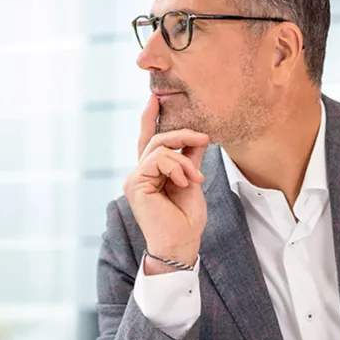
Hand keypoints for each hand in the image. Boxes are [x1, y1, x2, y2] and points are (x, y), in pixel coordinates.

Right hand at [123, 94, 208, 269]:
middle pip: (157, 139)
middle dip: (182, 134)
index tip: (154, 97)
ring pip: (160, 148)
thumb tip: (198, 137)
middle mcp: (139, 173)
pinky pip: (158, 159)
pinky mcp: (135, 183)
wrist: (182, 242)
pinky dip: (177, 167)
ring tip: (196, 178)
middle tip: (204, 138)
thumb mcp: (193, 180)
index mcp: (152, 173)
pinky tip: (185, 182)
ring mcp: (135, 178)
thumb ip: (191, 158)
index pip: (150, 140)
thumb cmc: (186, 218)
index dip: (150, 118)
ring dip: (185, 160)